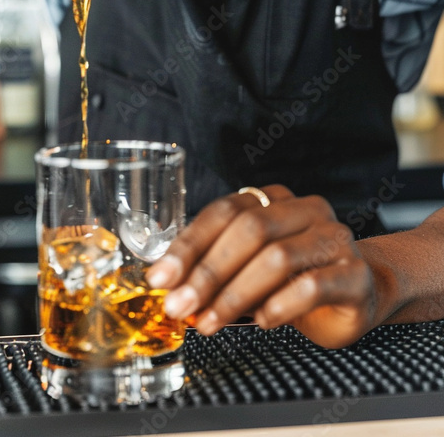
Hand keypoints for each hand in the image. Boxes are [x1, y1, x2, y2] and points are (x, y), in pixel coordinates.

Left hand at [146, 186, 380, 348]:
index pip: (226, 211)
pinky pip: (311, 286)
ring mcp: (335, 240)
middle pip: (250, 230)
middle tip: (180, 305)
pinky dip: (278, 306)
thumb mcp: (252, 266)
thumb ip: (217, 267)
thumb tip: (170, 286)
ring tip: (209, 322)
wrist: (359, 295)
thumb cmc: (295, 280)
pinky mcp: (355, 275)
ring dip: (235, 294)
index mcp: (277, 198)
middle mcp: (308, 210)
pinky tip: (261, 323)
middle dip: (208, 271)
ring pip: (277, 258)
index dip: (190, 243)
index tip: (162, 277)